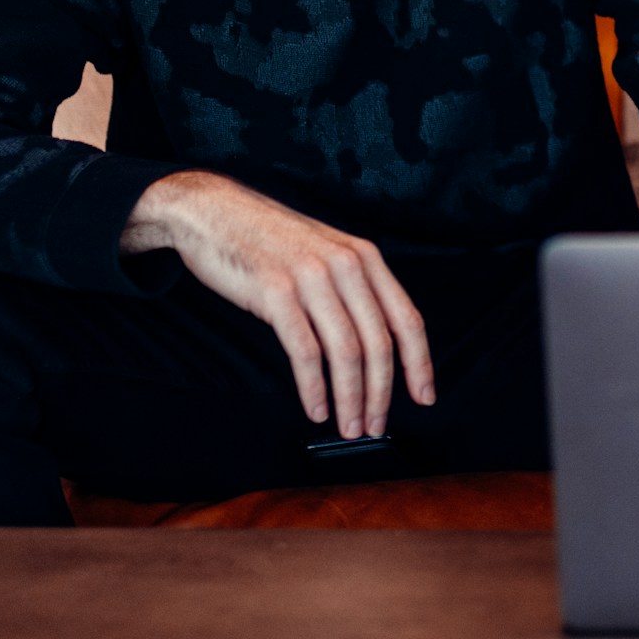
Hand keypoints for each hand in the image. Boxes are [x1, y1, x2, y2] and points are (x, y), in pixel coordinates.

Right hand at [120, 171, 432, 437]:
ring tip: (348, 427)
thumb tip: (375, 349)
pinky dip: (314, 388)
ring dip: (350, 399)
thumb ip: (353, 290)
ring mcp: (312, 277)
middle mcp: (346, 265)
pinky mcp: (276, 292)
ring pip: (346, 352)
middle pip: (379, 344)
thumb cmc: (269, 240)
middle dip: (381, 394)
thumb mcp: (326, 253)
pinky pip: (305, 352)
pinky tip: (316, 408)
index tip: (424, 397)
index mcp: (365, 258)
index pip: (407, 319)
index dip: (420, 364)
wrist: (213, 212)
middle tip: (374, 426)